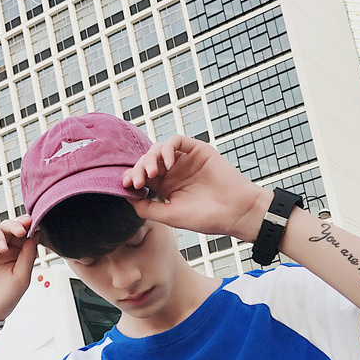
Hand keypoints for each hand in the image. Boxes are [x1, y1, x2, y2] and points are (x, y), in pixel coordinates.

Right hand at [0, 215, 38, 321]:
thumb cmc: (3, 299)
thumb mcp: (22, 278)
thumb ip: (29, 255)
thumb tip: (36, 233)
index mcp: (15, 253)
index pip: (20, 233)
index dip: (24, 225)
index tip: (30, 223)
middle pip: (5, 226)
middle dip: (13, 225)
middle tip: (19, 231)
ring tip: (2, 249)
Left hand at [122, 135, 271, 241]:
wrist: (234, 212)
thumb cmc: (204, 218)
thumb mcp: (169, 215)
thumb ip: (147, 208)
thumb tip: (126, 198)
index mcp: (165, 187)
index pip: (142, 176)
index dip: (131, 178)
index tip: (125, 186)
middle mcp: (173, 172)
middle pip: (147, 162)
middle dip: (138, 169)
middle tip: (137, 181)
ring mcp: (185, 160)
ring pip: (158, 150)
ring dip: (149, 158)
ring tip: (151, 173)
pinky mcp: (197, 150)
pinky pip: (176, 141)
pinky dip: (166, 148)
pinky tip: (166, 164)